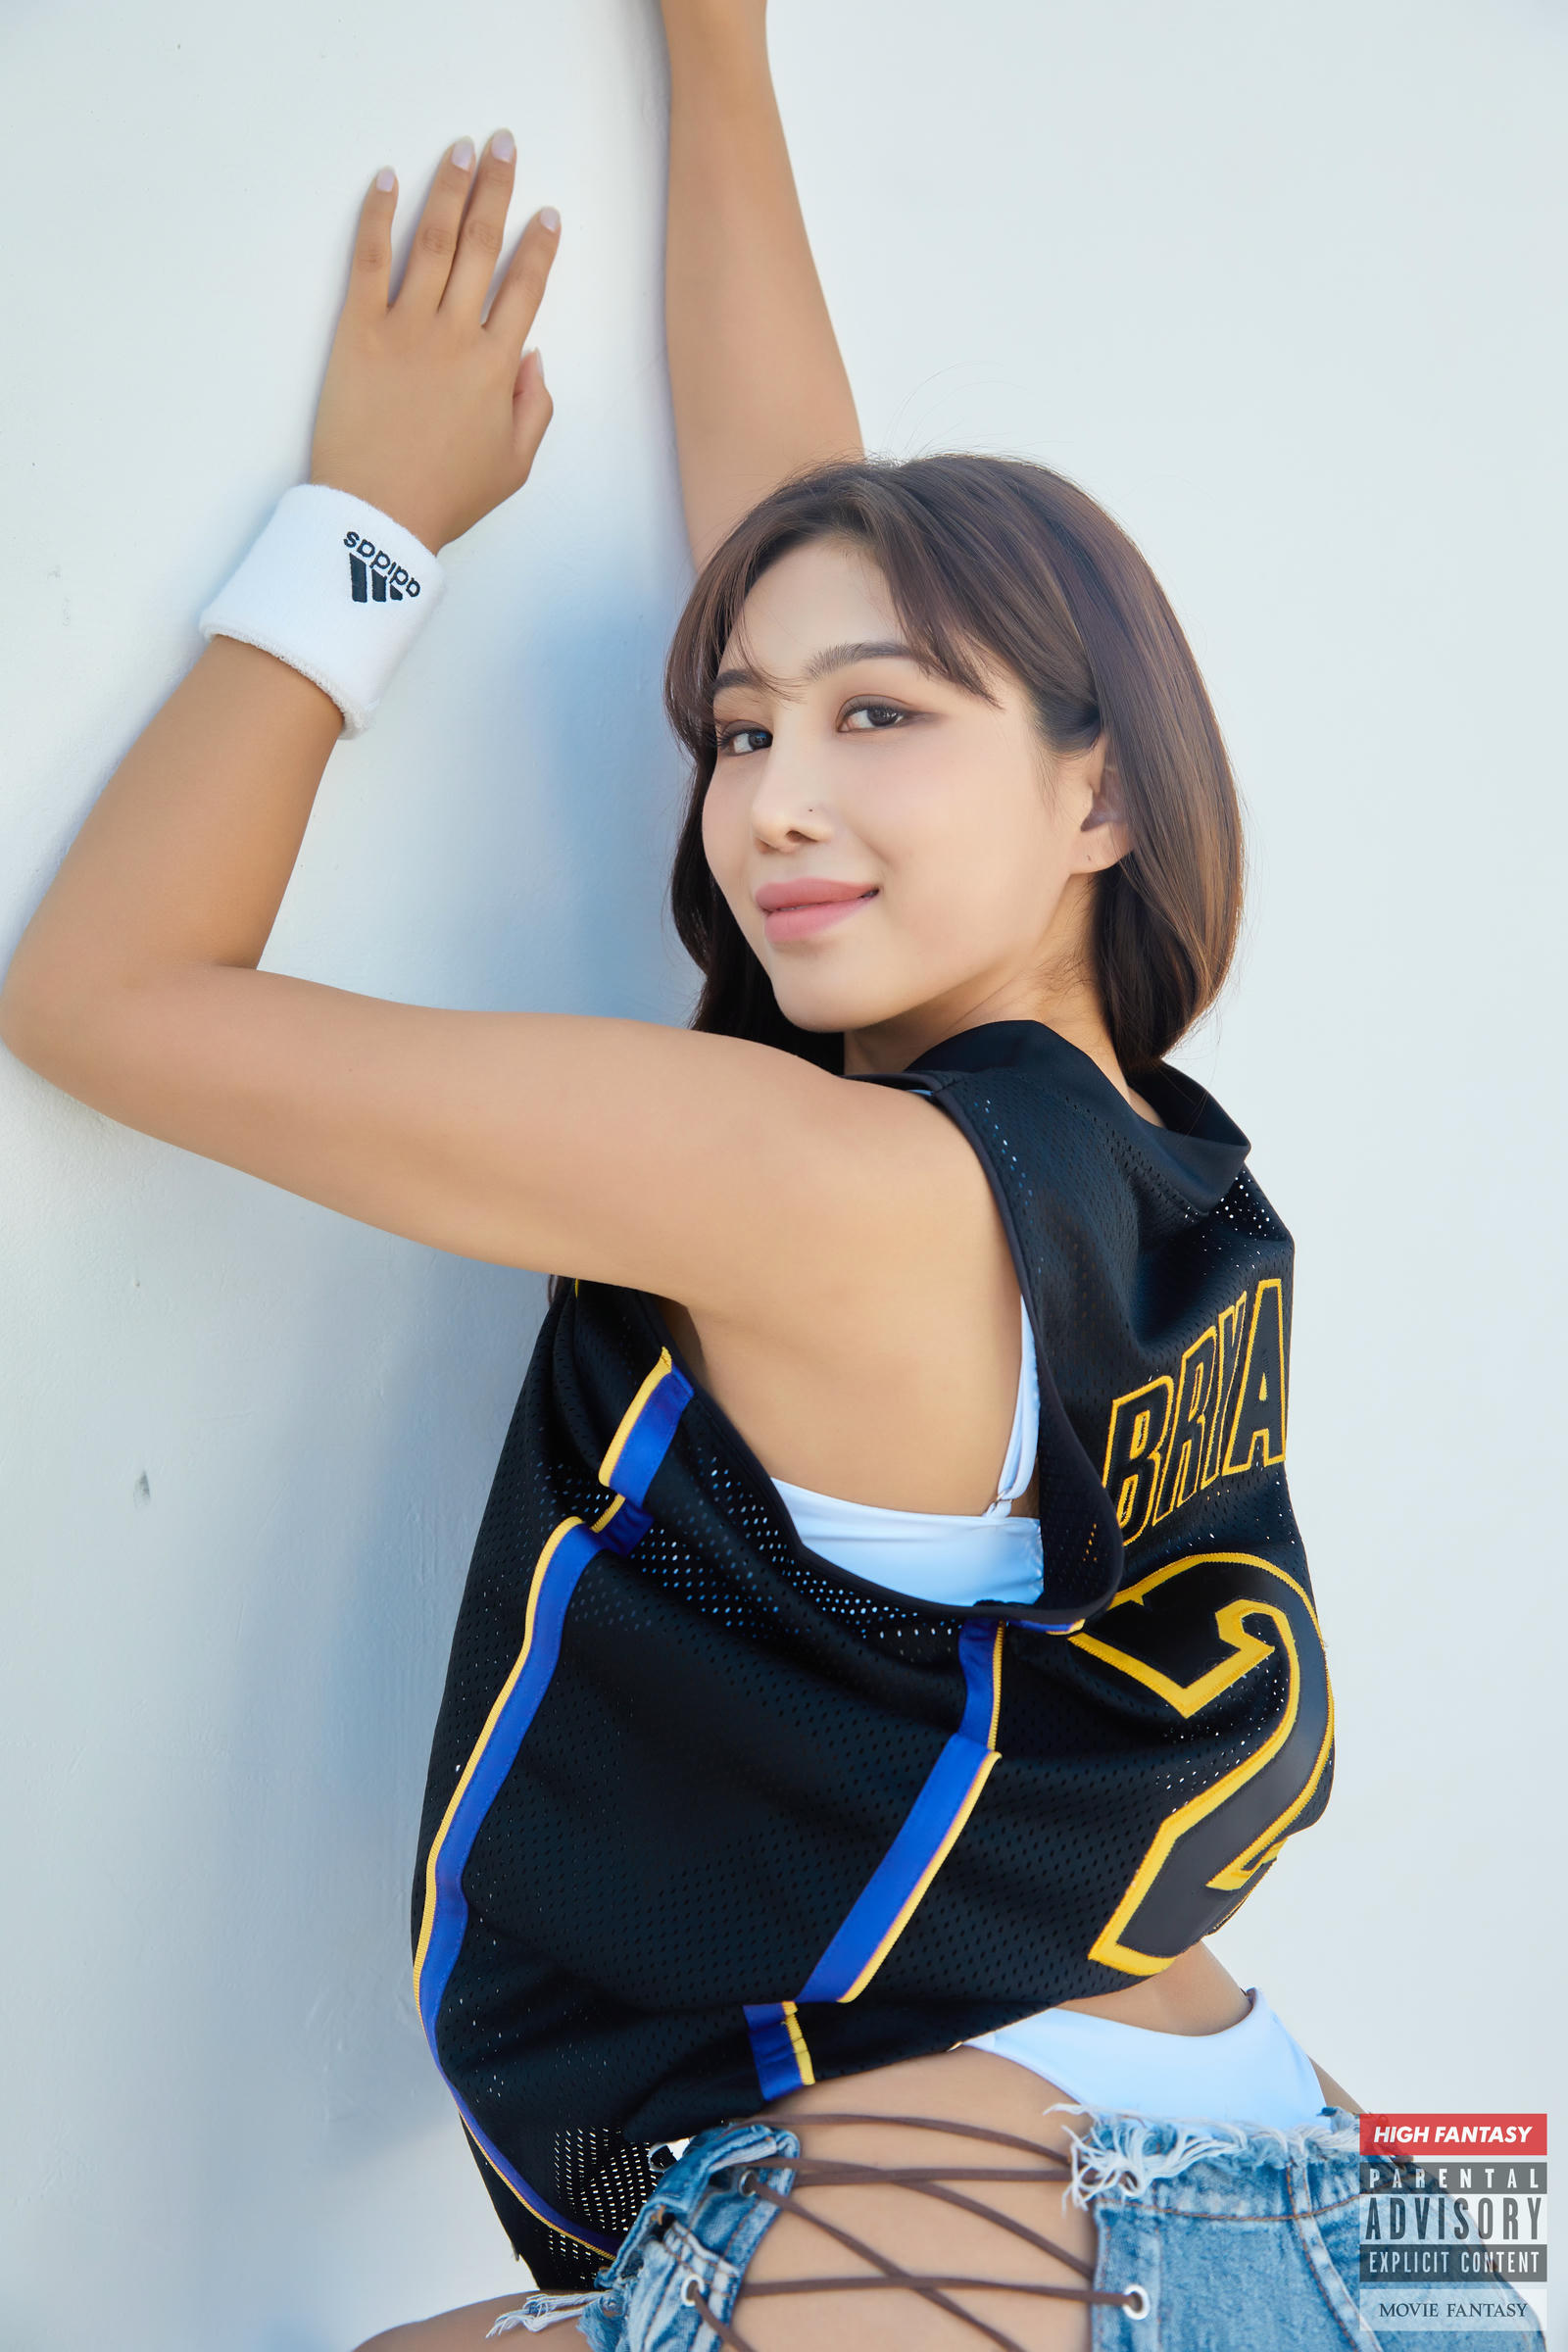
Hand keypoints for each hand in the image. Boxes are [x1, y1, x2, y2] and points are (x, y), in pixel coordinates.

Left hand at [309, 133, 558, 554]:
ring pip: (434, 242)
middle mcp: (457, 335)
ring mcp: (406, 327)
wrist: (378, 515)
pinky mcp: (358, 330)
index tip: (547, 214)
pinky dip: (377, 215)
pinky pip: (368, 260)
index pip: (526, 288)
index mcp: (499, 367)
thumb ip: (535, 408)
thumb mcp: (515, 467)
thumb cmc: (447, 497)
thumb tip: (532, 358)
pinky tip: (387, 180)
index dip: (540, 247)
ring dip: (449, 189)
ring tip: (461, 150)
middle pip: (483, 246)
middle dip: (498, 190)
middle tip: (504, 145)